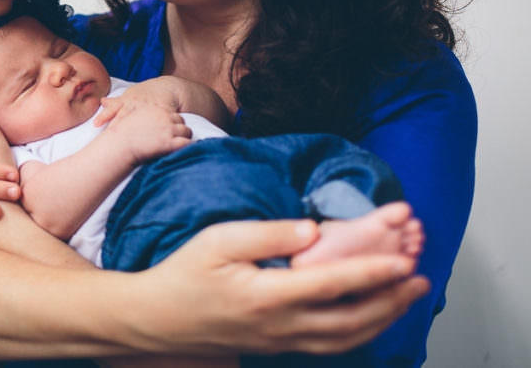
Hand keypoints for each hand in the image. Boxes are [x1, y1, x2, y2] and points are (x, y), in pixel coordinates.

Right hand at [97, 100, 192, 164]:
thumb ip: (118, 105)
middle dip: (181, 127)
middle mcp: (164, 117)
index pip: (171, 114)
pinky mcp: (170, 142)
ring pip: (186, 131)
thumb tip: (103, 100)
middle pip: (180, 120)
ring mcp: (168, 129)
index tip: (173, 126)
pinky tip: (193, 149)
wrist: (118, 145)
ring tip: (189, 141)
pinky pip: (186, 143)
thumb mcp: (121, 113)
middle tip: (186, 133)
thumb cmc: (119, 133)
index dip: (172, 121)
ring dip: (187, 137)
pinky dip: (190, 146)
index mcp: (155, 109)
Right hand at [122, 220, 428, 355]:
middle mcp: (281, 326)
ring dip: (383, 318)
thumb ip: (267, 234)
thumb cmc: (183, 274)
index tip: (403, 259)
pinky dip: (361, 332)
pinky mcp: (278, 347)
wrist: (157, 320)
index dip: (373, 271)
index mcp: (267, 296)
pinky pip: (331, 346)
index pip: (333, 284)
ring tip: (407, 296)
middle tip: (420, 276)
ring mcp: (281, 341)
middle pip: (353, 319)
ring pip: (347, 338)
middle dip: (392, 299)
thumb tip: (313, 230)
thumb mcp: (217, 241)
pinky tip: (371, 316)